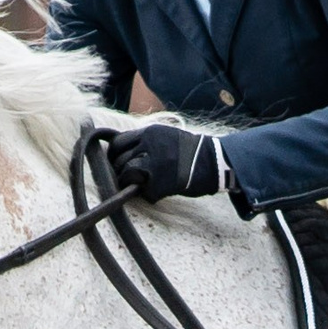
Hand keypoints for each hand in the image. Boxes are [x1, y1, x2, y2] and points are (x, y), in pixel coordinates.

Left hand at [107, 121, 227, 202]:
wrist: (213, 162)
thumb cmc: (191, 152)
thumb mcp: (167, 136)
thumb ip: (146, 141)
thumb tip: (123, 150)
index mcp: (150, 132)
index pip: (118, 142)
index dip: (114, 155)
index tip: (116, 163)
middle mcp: (149, 145)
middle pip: (120, 160)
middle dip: (121, 172)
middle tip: (127, 180)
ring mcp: (153, 163)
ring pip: (126, 175)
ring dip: (130, 184)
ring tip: (142, 186)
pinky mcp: (159, 182)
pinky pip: (143, 192)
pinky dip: (150, 195)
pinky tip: (160, 192)